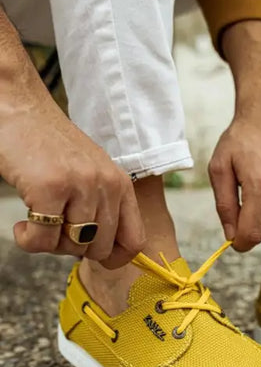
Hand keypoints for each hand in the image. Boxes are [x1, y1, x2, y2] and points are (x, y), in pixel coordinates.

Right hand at [0, 20, 144, 267]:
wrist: (20, 108)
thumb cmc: (50, 147)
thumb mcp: (90, 174)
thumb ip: (102, 207)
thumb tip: (101, 252)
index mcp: (120, 184)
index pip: (134, 242)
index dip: (112, 257)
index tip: (86, 252)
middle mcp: (107, 185)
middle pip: (99, 249)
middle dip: (72, 248)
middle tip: (53, 228)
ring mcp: (80, 185)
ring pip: (72, 247)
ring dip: (49, 243)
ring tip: (37, 221)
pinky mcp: (50, 187)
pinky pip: (43, 241)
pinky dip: (27, 240)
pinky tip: (21, 224)